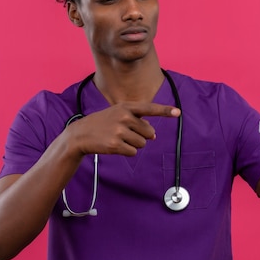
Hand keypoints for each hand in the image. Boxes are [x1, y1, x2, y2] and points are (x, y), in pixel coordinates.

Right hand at [65, 102, 180, 156]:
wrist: (81, 134)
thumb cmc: (103, 123)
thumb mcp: (118, 114)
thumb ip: (138, 121)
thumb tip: (154, 135)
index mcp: (126, 107)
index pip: (149, 108)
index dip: (165, 111)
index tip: (178, 112)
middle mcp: (124, 117)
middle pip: (149, 132)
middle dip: (140, 135)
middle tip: (124, 133)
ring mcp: (119, 131)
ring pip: (142, 143)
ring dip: (133, 144)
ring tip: (118, 139)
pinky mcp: (115, 145)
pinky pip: (133, 152)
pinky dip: (127, 151)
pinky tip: (115, 146)